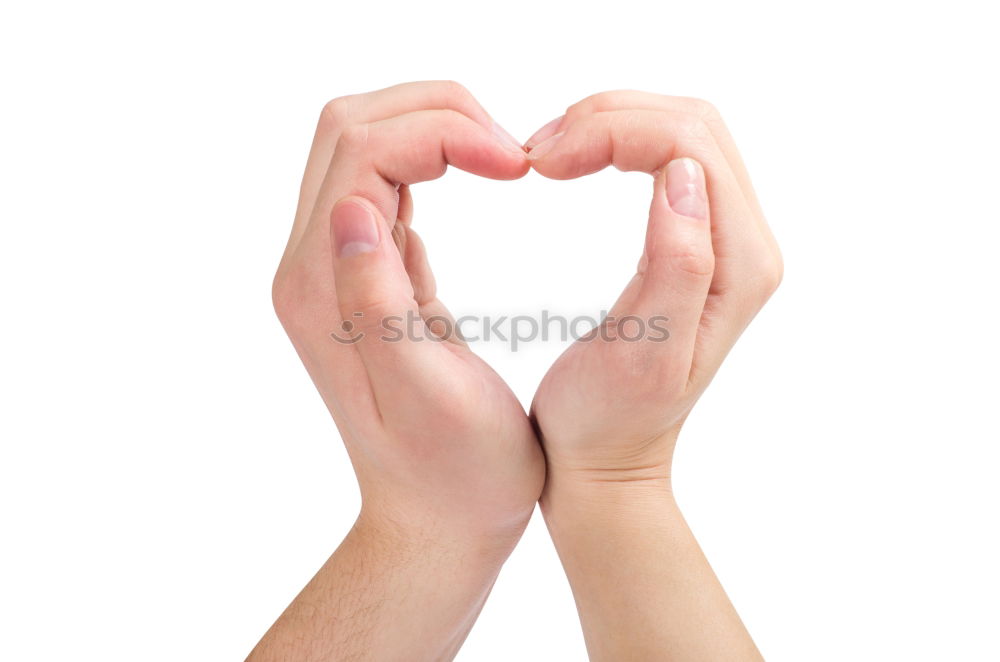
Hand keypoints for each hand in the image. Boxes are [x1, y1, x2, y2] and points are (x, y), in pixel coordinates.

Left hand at [255, 82, 543, 660]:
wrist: (435, 521)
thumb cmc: (455, 473)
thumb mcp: (426, 393)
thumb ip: (379, 300)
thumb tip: (356, 209)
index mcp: (323, 290)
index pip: (363, 150)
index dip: (443, 131)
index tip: (516, 163)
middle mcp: (313, 270)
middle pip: (353, 128)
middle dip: (435, 112)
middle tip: (510, 151)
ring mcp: (334, 271)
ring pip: (367, 147)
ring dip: (435, 130)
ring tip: (502, 159)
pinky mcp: (365, 278)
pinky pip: (384, 187)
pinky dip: (432, 162)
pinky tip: (476, 184)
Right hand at [528, 91, 781, 482]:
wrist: (606, 460)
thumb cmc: (609, 421)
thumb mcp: (642, 354)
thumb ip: (679, 265)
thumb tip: (682, 175)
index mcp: (741, 266)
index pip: (689, 146)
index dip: (612, 131)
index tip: (542, 162)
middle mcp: (746, 243)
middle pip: (691, 124)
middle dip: (609, 117)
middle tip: (538, 153)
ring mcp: (724, 239)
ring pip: (678, 132)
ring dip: (609, 125)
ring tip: (546, 155)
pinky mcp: (694, 240)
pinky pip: (666, 158)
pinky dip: (615, 142)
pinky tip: (574, 163)